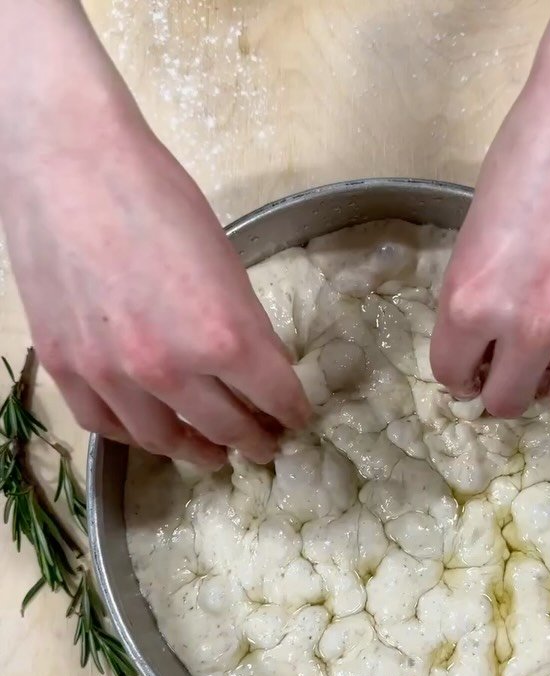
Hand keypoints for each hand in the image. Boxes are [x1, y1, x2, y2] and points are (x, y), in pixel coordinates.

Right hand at [0, 6, 308, 463]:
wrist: (68, 161)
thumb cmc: (157, 194)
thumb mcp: (227, 261)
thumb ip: (244, 325)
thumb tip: (257, 367)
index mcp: (224, 337)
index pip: (276, 398)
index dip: (292, 412)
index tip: (297, 419)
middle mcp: (170, 369)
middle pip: (226, 428)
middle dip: (254, 441)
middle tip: (265, 445)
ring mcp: (112, 374)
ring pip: (163, 440)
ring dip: (197, 452)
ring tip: (214, 455)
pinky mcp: (67, 366)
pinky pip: (104, 424)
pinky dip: (134, 436)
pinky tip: (150, 434)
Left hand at [431, 0, 549, 415]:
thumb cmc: (533, 153)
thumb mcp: (475, 233)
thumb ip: (473, 300)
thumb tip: (478, 349)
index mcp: (474, 302)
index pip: (453, 377)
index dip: (460, 370)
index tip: (470, 362)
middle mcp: (532, 326)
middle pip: (507, 404)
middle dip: (502, 385)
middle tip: (510, 362)